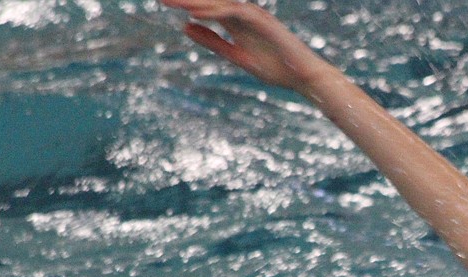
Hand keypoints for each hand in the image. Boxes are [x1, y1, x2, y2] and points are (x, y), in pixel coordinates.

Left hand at [162, 0, 333, 93]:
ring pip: (219, 3)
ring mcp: (254, 16)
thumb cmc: (277, 69)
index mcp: (237, 23)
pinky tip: (195, 12)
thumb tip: (186, 27)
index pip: (207, 8)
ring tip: (171, 1)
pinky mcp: (262, 21)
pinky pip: (234, 12)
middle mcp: (244, 14)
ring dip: (195, 1)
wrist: (304, 78)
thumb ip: (214, 42)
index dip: (186, 5)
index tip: (163, 3)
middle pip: (210, 1)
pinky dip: (214, 12)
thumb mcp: (239, 57)